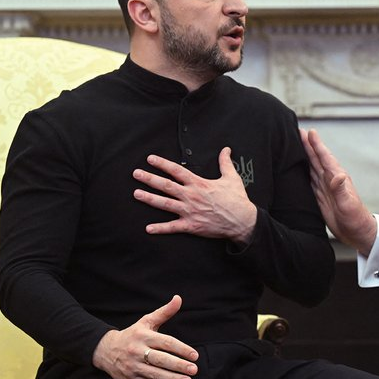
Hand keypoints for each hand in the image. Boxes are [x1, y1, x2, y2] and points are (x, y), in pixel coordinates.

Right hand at [92, 295, 199, 378]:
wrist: (104, 350)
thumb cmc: (132, 334)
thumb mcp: (146, 321)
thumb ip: (164, 312)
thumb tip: (178, 298)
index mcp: (143, 336)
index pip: (165, 343)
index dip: (181, 349)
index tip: (195, 355)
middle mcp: (137, 351)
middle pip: (161, 359)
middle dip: (178, 365)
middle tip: (194, 369)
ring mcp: (133, 366)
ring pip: (155, 374)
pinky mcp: (130, 378)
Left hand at [133, 147, 256, 244]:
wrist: (242, 220)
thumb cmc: (237, 199)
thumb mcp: (232, 178)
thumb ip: (225, 162)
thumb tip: (226, 150)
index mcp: (199, 184)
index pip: (177, 171)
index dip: (162, 164)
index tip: (150, 159)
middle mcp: (191, 196)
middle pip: (166, 186)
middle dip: (149, 179)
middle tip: (136, 173)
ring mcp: (189, 211)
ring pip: (165, 204)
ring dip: (149, 198)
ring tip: (136, 194)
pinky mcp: (191, 225)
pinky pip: (173, 227)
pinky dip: (160, 228)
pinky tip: (148, 228)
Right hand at [300, 128, 377, 254]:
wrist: (357, 233)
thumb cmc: (356, 219)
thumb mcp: (348, 205)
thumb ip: (341, 190)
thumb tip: (338, 175)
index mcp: (337, 179)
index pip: (324, 158)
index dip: (316, 145)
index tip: (309, 132)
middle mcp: (330, 180)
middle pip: (315, 159)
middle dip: (307, 145)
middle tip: (296, 131)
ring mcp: (325, 188)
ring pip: (311, 167)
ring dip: (304, 156)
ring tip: (294, 145)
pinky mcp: (320, 197)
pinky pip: (309, 181)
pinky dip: (302, 172)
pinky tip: (296, 168)